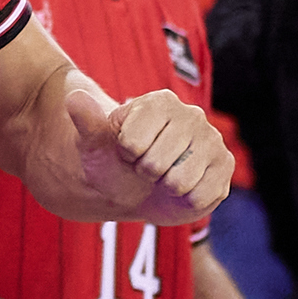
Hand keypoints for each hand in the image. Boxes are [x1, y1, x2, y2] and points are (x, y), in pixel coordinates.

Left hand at [66, 82, 231, 219]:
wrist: (136, 185)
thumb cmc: (115, 159)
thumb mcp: (94, 143)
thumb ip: (86, 121)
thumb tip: (73, 97)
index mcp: (160, 102)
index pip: (132, 143)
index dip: (125, 155)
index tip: (127, 150)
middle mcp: (192, 116)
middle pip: (156, 164)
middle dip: (143, 173)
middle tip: (145, 167)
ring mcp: (213, 141)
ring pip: (179, 182)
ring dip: (163, 187)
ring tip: (162, 176)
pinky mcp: (224, 168)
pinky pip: (200, 196)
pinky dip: (184, 201)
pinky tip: (180, 188)